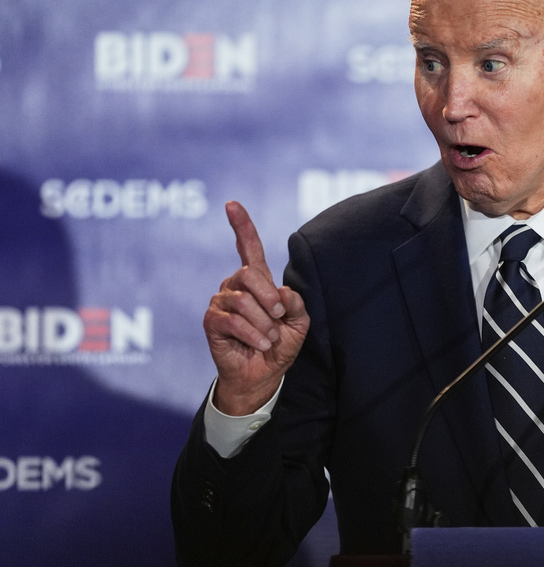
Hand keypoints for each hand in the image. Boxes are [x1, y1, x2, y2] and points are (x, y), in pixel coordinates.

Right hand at [203, 201, 309, 414]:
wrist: (263, 374)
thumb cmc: (280, 345)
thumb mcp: (298, 323)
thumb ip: (295, 304)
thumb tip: (281, 292)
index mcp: (257, 280)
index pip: (248, 247)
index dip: (241, 225)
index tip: (232, 204)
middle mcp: (235, 286)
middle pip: (248, 273)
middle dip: (268, 298)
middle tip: (278, 318)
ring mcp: (221, 302)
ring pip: (242, 300)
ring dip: (263, 323)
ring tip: (268, 338)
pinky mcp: (212, 322)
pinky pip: (232, 320)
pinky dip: (252, 333)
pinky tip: (259, 343)